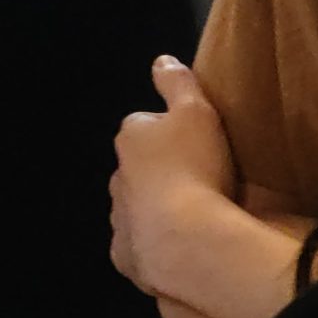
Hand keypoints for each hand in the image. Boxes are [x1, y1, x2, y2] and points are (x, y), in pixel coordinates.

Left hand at [109, 55, 235, 293]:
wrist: (186, 240)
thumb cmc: (195, 168)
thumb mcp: (196, 112)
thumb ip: (178, 83)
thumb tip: (161, 60)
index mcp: (131, 138)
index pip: (146, 126)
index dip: (171, 133)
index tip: (197, 145)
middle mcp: (117, 177)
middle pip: (140, 169)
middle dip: (161, 173)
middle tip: (200, 184)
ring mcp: (119, 219)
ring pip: (138, 207)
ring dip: (157, 210)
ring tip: (193, 221)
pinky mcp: (126, 257)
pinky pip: (140, 246)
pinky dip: (155, 246)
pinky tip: (180, 250)